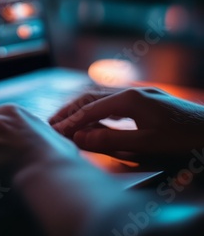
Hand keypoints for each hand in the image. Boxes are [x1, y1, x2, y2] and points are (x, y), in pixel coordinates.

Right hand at [49, 87, 203, 158]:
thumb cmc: (184, 138)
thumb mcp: (147, 143)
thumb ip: (111, 140)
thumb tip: (80, 138)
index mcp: (129, 99)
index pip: (91, 109)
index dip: (71, 120)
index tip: (55, 130)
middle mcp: (131, 92)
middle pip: (92, 97)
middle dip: (71, 109)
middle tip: (53, 121)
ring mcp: (140, 94)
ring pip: (103, 98)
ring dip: (83, 108)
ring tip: (68, 119)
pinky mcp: (148, 100)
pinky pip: (114, 102)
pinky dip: (99, 110)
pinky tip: (97, 118)